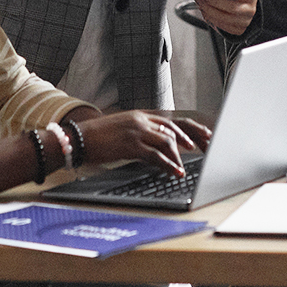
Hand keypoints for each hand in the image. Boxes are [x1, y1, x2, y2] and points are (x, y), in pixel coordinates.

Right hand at [75, 109, 212, 175]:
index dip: (190, 129)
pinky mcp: (130, 144)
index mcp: (141, 115)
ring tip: (185, 166)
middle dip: (194, 137)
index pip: (172, 120)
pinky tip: (174, 171)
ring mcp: (137, 130)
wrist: (78, 137)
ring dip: (179, 155)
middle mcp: (142, 119)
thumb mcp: (123, 129)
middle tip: (208, 146)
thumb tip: (160, 146)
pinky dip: (168, 164)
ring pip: (168, 140)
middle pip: (176, 126)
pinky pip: (155, 155)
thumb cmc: (99, 137)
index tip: (204, 136)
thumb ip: (142, 133)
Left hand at [195, 0, 257, 35]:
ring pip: (226, 18)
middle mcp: (250, 9)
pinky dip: (212, 19)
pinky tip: (205, 13)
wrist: (243, 10)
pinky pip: (223, 26)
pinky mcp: (238, 30)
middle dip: (216, 2)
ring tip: (202, 5)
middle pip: (233, 7)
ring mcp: (245, 21)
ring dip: (210, 12)